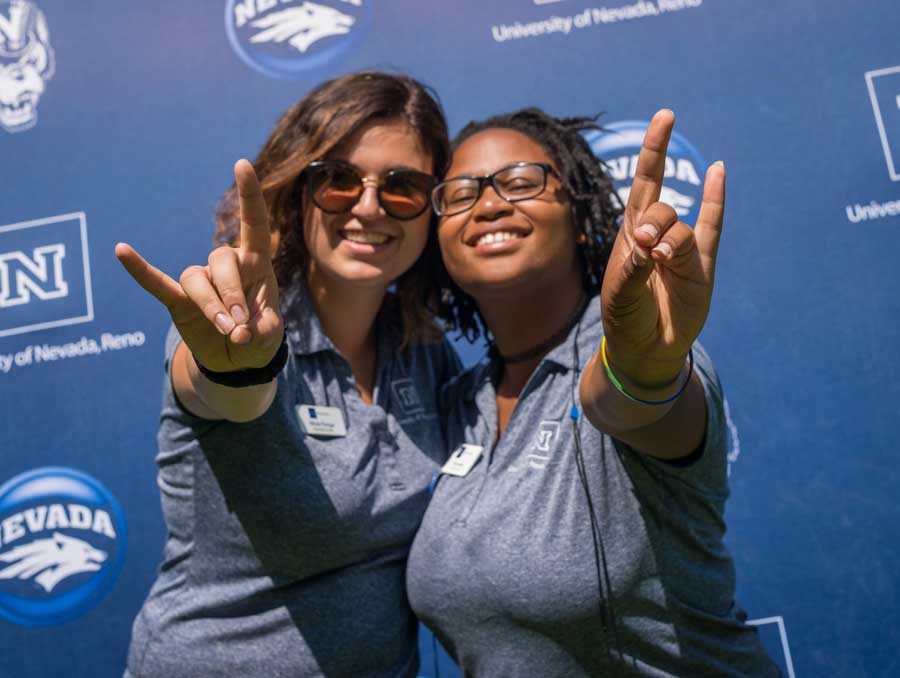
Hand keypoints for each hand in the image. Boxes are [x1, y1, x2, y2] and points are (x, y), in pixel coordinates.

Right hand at [116, 160, 283, 372]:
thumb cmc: (258, 337)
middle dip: (232, 292)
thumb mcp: (269, 335)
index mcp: (256, 264)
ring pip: (197, 280)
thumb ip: (259, 330)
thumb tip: (236, 332)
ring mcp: (202, 282)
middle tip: (241, 325)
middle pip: (221, 260)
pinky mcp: (179, 301)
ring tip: (229, 331)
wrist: (239, 360)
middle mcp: (227, 266)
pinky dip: (140, 270)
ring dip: (212, 305)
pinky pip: (157, 282)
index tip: (242, 164)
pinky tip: (121, 250)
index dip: (249, 196)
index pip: (253, 224)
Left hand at [600, 109, 724, 386]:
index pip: (643, 183)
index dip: (653, 150)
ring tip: (659, 262)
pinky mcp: (702, 265)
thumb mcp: (621, 292)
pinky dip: (715, 200)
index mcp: (630, 233)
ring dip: (671, 242)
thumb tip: (653, 244)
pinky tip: (718, 172)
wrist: (646, 348)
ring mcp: (682, 247)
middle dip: (654, 218)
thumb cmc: (625, 317)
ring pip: (682, 227)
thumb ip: (636, 265)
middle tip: (645, 245)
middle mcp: (656, 233)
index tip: (665, 117)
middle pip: (659, 204)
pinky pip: (712, 227)